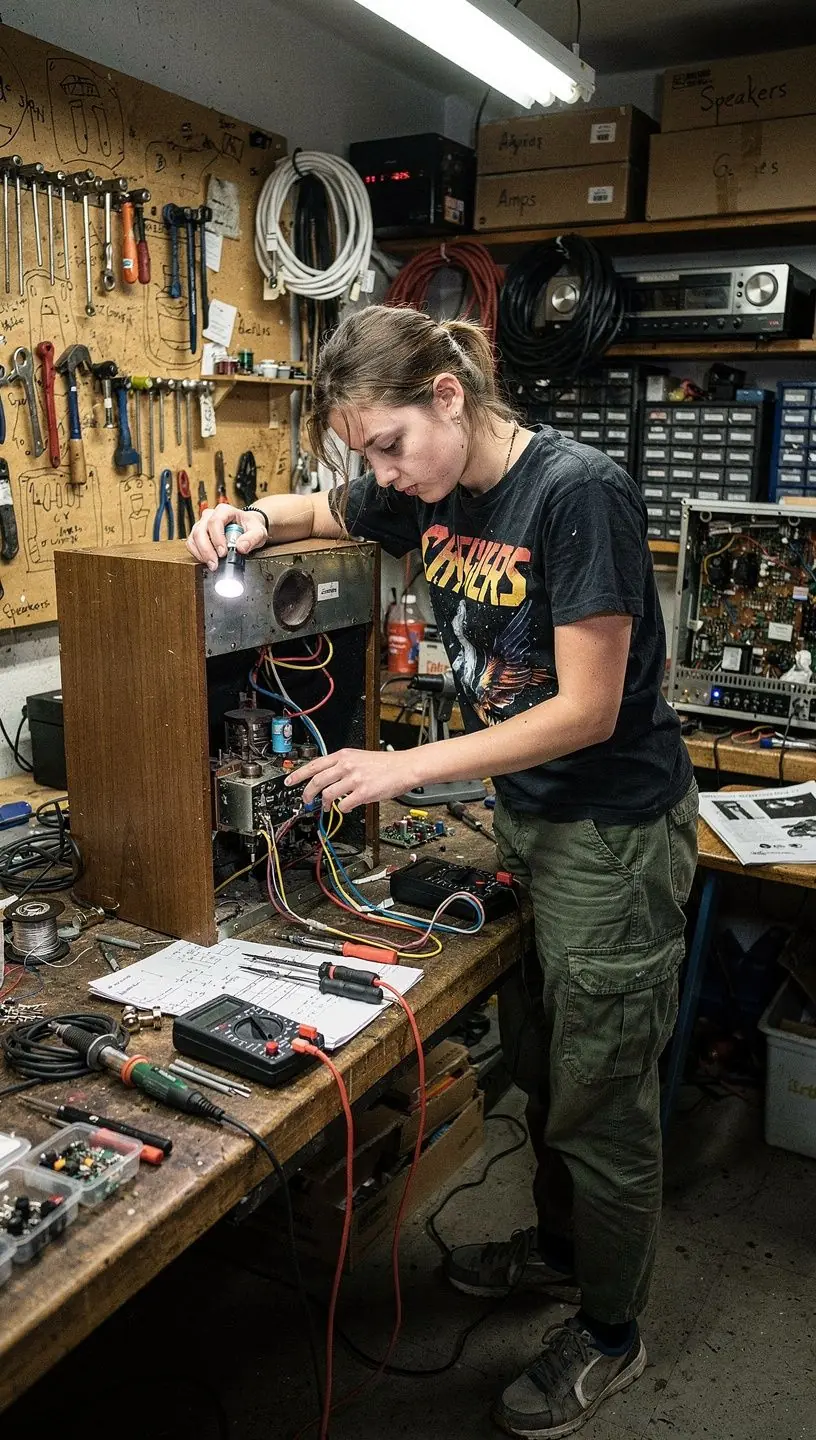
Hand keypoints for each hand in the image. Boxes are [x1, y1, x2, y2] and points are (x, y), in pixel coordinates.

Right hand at [186, 502, 266, 569]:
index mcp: (224, 511)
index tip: (223, 553)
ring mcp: (202, 524)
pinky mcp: (198, 534)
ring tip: (212, 565)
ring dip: (201, 554)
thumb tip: (241, 547)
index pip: (215, 522)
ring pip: (193, 538)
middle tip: (215, 564)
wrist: (247, 527)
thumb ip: (252, 539)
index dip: (217, 538)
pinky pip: (191, 544)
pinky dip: (197, 554)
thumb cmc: (250, 527)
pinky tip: (207, 561)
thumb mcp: (258, 532)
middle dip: (207, 550)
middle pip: (200, 531)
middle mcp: (210, 515)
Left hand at [285, 747, 417, 812]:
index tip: (289, 781)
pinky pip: (344, 804)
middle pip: (317, 780)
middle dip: (307, 793)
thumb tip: (327, 778)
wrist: (405, 767)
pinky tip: (345, 807)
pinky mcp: (363, 792)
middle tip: (305, 800)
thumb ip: (342, 766)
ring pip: (328, 793)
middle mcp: (347, 766)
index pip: (314, 764)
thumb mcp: (359, 758)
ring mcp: (354, 779)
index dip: (298, 774)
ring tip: (326, 807)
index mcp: (344, 755)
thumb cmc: (386, 764)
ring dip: (324, 803)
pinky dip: (342, 809)